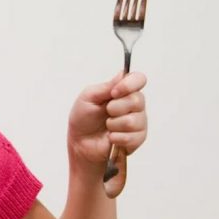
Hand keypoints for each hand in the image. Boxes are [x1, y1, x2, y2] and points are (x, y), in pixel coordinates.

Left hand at [67, 72, 147, 195]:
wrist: (80, 143)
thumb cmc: (83, 119)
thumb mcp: (88, 97)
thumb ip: (106, 87)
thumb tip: (123, 75)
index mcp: (122, 91)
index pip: (139, 79)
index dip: (130, 84)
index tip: (115, 92)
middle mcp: (134, 104)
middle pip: (137, 100)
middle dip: (115, 108)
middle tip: (106, 113)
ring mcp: (138, 121)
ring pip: (134, 120)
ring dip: (114, 125)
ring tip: (107, 126)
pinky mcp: (138, 138)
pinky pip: (133, 137)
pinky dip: (116, 137)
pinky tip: (110, 137)